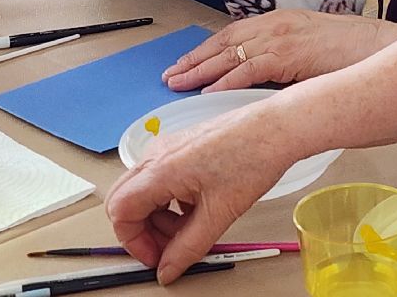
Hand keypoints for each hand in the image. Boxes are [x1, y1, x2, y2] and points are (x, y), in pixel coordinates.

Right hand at [107, 102, 296, 282]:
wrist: (276, 128)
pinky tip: (197, 209)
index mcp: (160, 170)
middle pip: (126, 200)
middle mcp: (158, 154)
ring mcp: (169, 147)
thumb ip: (188, 248)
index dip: (134, 242)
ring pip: (144, 190)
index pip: (120, 212)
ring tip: (190, 228)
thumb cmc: (252, 157)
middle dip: (143, 230)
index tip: (156, 257)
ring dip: (159, 216)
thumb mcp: (219, 214)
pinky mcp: (183, 146)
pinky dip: (170, 200)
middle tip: (168, 248)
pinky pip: (161, 178)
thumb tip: (168, 269)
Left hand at [162, 10, 396, 92]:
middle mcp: (278, 24)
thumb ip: (289, 61)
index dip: (208, 49)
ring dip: (202, 70)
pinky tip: (210, 92)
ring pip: (232, 53)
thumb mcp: (315, 51)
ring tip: (179, 84)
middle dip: (196, 58)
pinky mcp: (290, 54)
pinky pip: (251, 68)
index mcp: (283, 21)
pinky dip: (227, 81)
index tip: (187, 63)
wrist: (383, 48)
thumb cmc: (358, 53)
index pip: (235, 32)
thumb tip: (266, 82)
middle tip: (171, 75)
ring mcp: (284, 37)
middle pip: (225, 40)